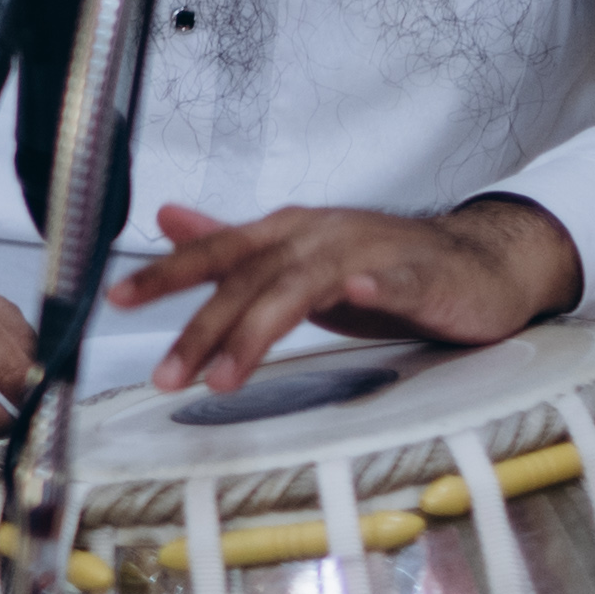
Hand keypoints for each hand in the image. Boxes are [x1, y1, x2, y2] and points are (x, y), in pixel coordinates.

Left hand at [114, 196, 581, 401]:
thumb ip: (234, 246)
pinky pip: (398, 281)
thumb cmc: (383, 266)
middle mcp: (320, 236)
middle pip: (251, 280)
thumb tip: (170, 218)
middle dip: (204, 329)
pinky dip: (378, 287)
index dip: (167, 273)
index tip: (117, 299)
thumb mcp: (297, 258)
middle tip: (168, 375)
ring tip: (226, 375)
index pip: (217, 252)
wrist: (477, 262)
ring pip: (305, 288)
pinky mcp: (423, 277)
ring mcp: (372, 254)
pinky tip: (360, 297)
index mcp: (289, 233)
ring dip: (261, 330)